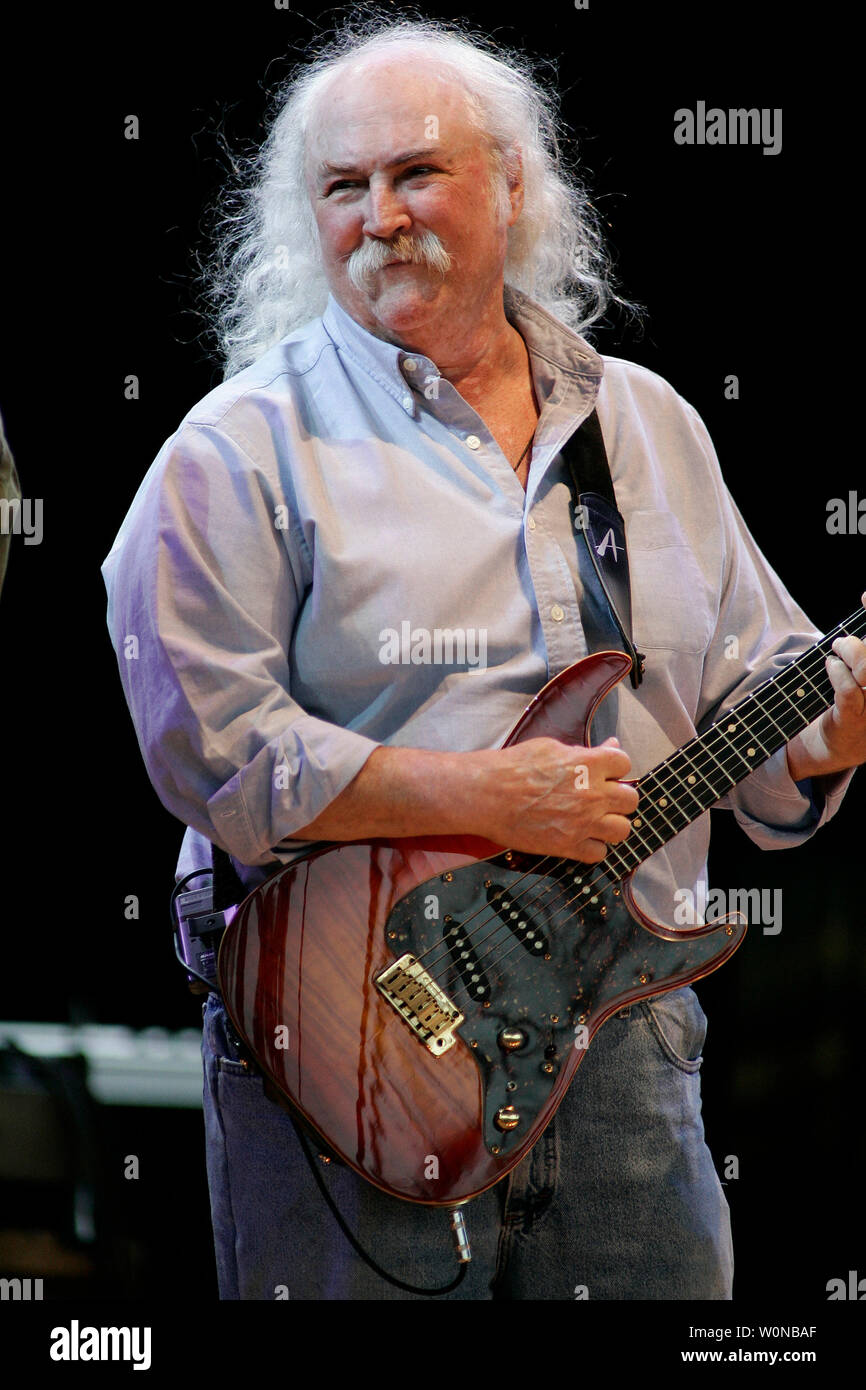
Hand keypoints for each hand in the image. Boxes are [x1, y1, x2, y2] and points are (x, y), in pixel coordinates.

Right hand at [475, 735, 639, 862]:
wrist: (486, 795)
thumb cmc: (513, 767)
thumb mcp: (551, 748)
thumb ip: (584, 751)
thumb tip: (610, 745)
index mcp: (588, 765)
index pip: (625, 763)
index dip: (615, 767)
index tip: (605, 772)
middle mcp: (592, 795)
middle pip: (631, 800)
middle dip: (619, 797)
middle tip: (602, 798)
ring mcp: (582, 823)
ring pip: (622, 830)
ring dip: (611, 825)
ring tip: (596, 821)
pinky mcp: (568, 846)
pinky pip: (599, 853)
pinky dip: (592, 847)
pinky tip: (580, 837)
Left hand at [786, 590, 865, 780]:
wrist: (836, 747)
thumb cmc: (851, 699)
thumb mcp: (860, 672)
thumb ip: (862, 648)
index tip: (864, 596)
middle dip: (857, 644)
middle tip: (840, 644)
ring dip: (848, 652)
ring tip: (835, 654)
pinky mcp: (856, 721)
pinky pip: (849, 690)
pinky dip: (836, 672)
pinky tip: (831, 667)